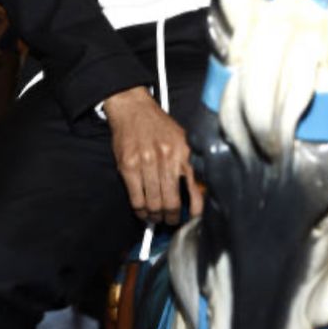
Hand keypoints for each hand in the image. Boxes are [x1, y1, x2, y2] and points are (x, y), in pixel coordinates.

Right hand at [104, 86, 202, 224]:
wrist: (133, 108)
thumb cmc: (159, 125)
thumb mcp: (182, 139)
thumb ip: (191, 163)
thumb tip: (199, 192)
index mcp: (184, 152)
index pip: (195, 191)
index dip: (194, 212)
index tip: (192, 219)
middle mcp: (167, 157)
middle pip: (171, 202)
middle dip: (172, 218)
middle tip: (171, 220)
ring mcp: (146, 162)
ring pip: (153, 204)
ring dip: (155, 216)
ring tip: (156, 216)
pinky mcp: (128, 166)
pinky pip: (136, 199)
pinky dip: (140, 211)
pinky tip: (143, 211)